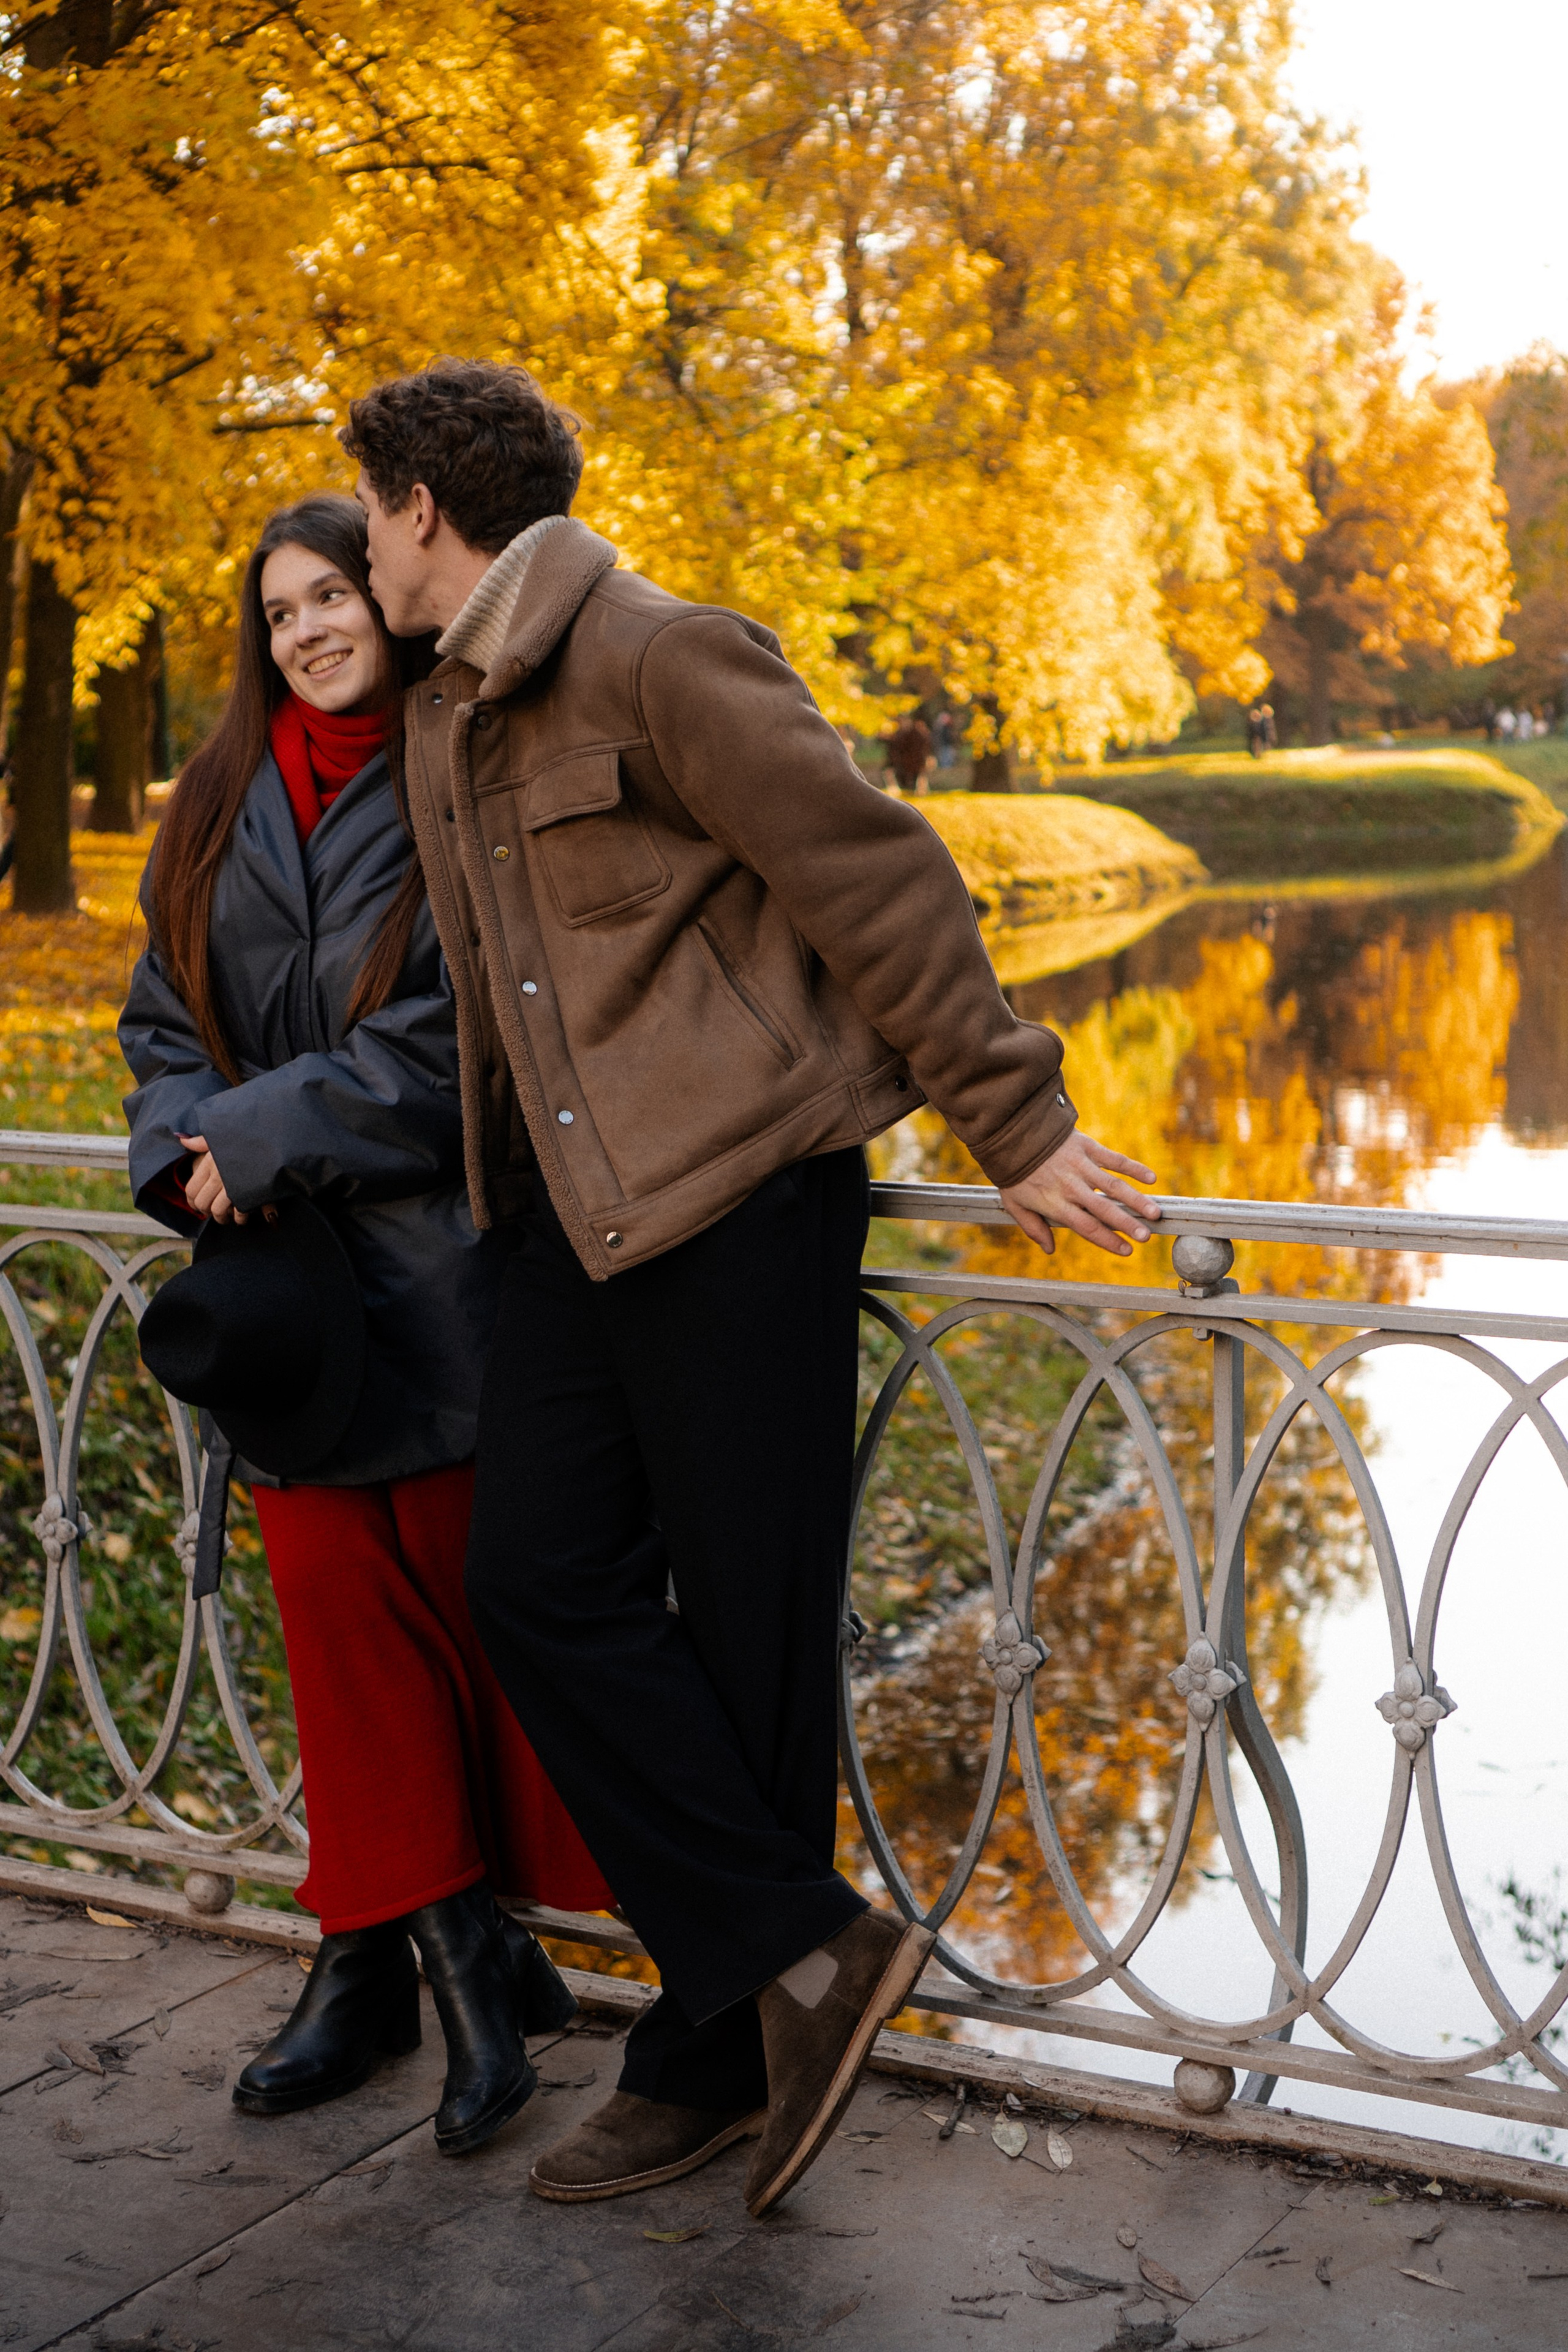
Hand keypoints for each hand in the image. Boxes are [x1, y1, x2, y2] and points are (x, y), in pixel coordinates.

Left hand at [177, 1134, 247, 1225]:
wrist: (274, 1140)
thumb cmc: (248, 1138)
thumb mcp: (223, 1135)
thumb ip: (202, 1141)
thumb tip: (182, 1139)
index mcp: (210, 1162)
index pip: (191, 1189)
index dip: (192, 1202)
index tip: (197, 1206)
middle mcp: (218, 1175)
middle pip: (202, 1203)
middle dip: (206, 1211)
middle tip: (213, 1212)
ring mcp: (233, 1185)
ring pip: (218, 1211)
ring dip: (222, 1217)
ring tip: (228, 1216)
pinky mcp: (248, 1193)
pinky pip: (238, 1213)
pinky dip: (240, 1218)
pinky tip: (243, 1215)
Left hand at [998, 1129, 1158, 1258]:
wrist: (1010, 1133)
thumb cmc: (1012, 1171)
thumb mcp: (1014, 1204)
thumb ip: (1033, 1227)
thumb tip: (1049, 1249)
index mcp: (1056, 1204)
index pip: (1087, 1227)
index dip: (1108, 1241)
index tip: (1127, 1251)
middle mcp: (1072, 1187)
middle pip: (1104, 1210)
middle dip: (1127, 1225)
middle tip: (1147, 1236)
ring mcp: (1081, 1166)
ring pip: (1114, 1186)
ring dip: (1136, 1200)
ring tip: (1155, 1213)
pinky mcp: (1087, 1147)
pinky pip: (1114, 1159)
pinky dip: (1133, 1168)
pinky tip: (1151, 1178)